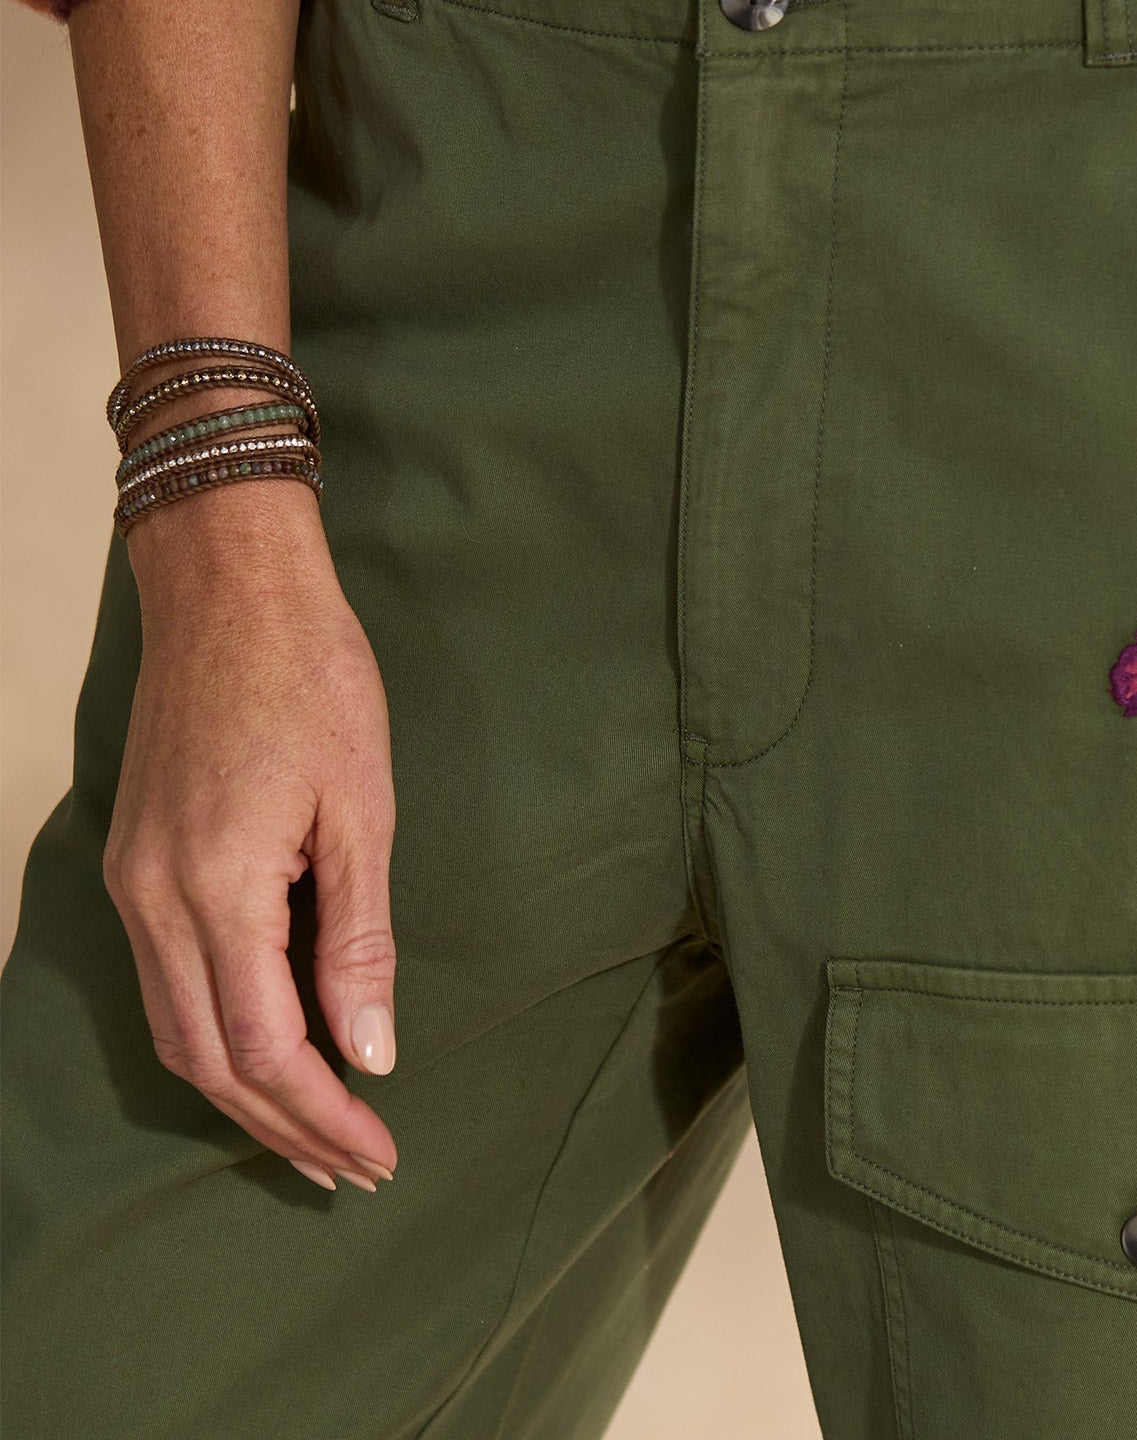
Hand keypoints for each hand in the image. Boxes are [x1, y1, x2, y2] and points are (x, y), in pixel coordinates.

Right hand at [102, 484, 399, 1191]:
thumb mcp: (364, 808)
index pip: (264, 1046)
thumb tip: (369, 1050)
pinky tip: (267, 1048)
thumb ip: (360, 937)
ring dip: (244, 1090)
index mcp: (217, 887)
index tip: (379, 1152)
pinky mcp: (136, 862)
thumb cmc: (315, 680)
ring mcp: (133, 883)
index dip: (323, 1113)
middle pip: (208, 1059)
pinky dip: (215, 1034)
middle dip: (283, 1125)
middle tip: (355, 1167)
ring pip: (175, 1030)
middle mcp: (154, 900)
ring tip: (317, 1132)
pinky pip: (165, 982)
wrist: (230, 592)